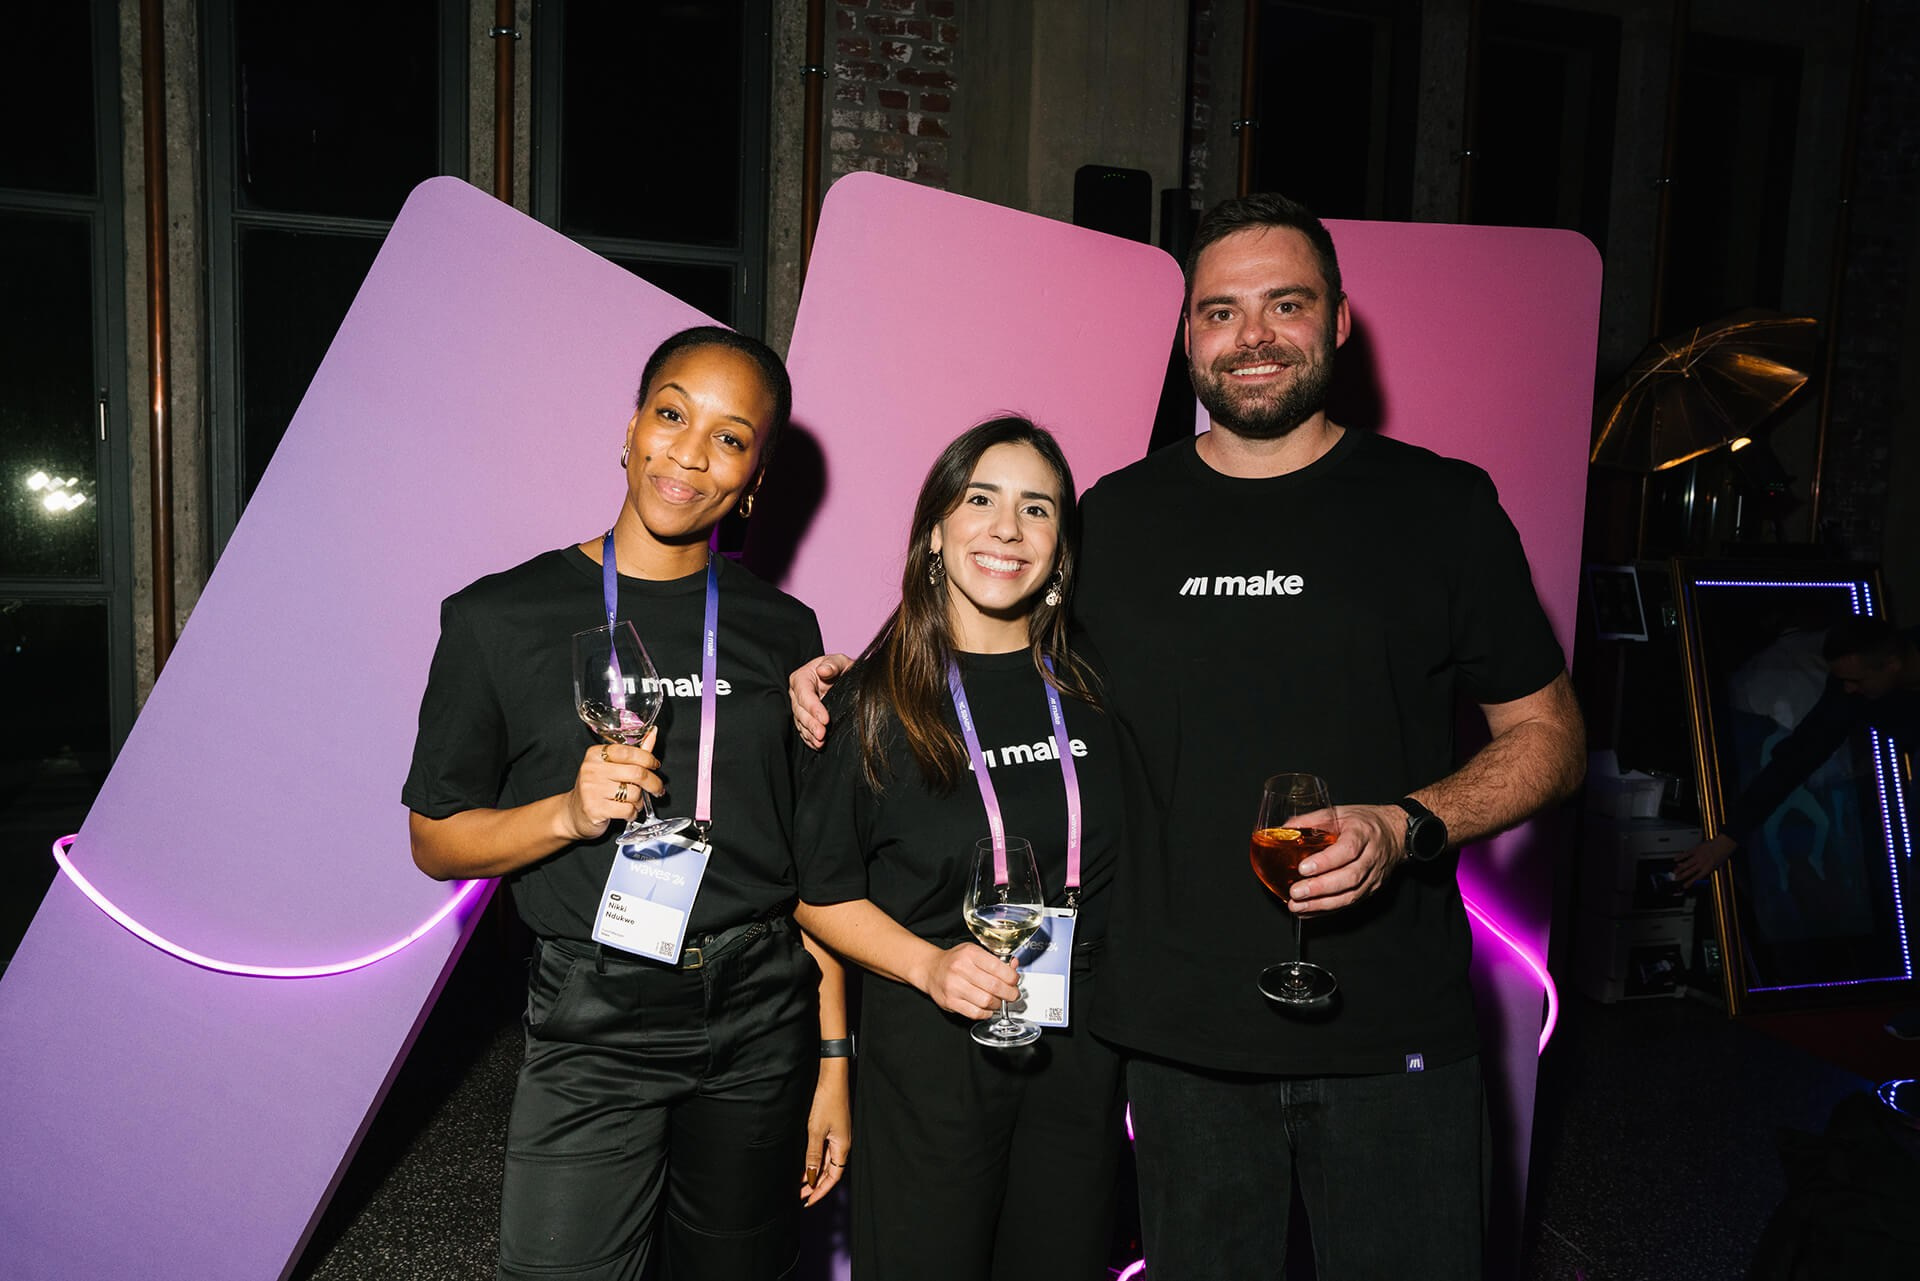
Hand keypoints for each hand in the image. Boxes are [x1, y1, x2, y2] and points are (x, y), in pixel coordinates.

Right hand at [561, 728, 662, 839]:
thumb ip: (633, 753)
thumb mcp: (611, 767)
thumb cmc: (596, 788)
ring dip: (640, 801)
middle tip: (657, 788)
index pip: (629, 752)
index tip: (654, 765)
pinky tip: (627, 812)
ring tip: (633, 802)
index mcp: (596, 754)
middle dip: (653, 783)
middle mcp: (592, 769)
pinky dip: (633, 813)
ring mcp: (591, 789)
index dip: (648, 759)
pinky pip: (627, 810)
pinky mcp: (594, 809)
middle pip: (637, 773)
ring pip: (634, 793)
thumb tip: (653, 733)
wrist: (574, 813)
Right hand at [790, 653, 852, 749]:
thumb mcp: (839, 661)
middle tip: (822, 734)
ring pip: (800, 723)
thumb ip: (832, 664)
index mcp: (801, 678)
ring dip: (810, 734)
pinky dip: (809, 739)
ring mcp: (799, 708)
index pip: (804, 694)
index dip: (813, 708)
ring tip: (820, 743)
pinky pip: (803, 731)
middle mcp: (796, 694)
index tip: (825, 719)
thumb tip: (823, 670)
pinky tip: (817, 745)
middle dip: (811, 724)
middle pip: (800, 711)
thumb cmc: (837, 667)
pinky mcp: (804, 719)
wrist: (840, 678)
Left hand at [800, 1057, 850, 1205]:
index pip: (833, 1177)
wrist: (832, 1077)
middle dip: (817, 1185)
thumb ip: (813, 1155)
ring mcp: (838, 1135)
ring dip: (815, 1173)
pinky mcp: (833, 1128)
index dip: (821, 1191)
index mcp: (842, 1147)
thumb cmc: (827, 1100)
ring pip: (827, 1162)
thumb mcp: (816, 1131)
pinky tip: (806, 1163)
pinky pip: (825, 1150)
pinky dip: (816, 1160)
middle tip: (801, 1195)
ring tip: (800, 1183)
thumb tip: (812, 1178)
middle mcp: (843, 1143)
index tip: (808, 1201)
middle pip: (831, 1172)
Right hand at [917, 943, 1021, 1018]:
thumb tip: (1014, 966)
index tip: (1015, 981)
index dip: (1012, 977)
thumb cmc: (956, 960)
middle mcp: (961, 969)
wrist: (931, 969)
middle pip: (994, 987)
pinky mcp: (950, 1002)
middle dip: (1009, 993)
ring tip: (998, 1000)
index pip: (998, 967)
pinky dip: (986, 1013)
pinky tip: (987, 1008)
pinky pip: (975, 1013)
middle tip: (1012, 994)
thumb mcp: (975, 952)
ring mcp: (954, 987)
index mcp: (970, 953)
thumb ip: (995, 959)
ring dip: (997, 1004)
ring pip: (986, 1001)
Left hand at [1287, 803, 1405, 915]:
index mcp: (1363, 833)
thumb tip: (1284, 830)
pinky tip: (1309, 911)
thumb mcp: (1339, 813)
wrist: (1395, 833)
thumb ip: (1311, 821)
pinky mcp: (1371, 890)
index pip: (1347, 850)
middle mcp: (1371, 857)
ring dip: (1322, 904)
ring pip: (1351, 895)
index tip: (1304, 868)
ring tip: (1298, 906)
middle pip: (1350, 877)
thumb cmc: (1365, 823)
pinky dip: (1327, 910)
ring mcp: (1374, 877)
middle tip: (1296, 892)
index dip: (1326, 862)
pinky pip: (1350, 903)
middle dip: (1321, 888)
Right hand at [1675, 833, 1735, 883]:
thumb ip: (1706, 870)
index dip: (1690, 882)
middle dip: (1682, 876)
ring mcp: (1698, 856)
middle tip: (1676, 879)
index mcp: (1708, 869)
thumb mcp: (1715, 866)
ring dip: (1679, 868)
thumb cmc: (1721, 855)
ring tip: (1674, 872)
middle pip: (1690, 871)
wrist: (1723, 845)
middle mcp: (1702, 863)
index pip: (1697, 878)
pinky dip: (1680, 857)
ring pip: (1687, 864)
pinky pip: (1686, 854)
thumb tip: (1698, 873)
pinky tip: (1676, 859)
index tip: (1685, 886)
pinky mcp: (1696, 849)